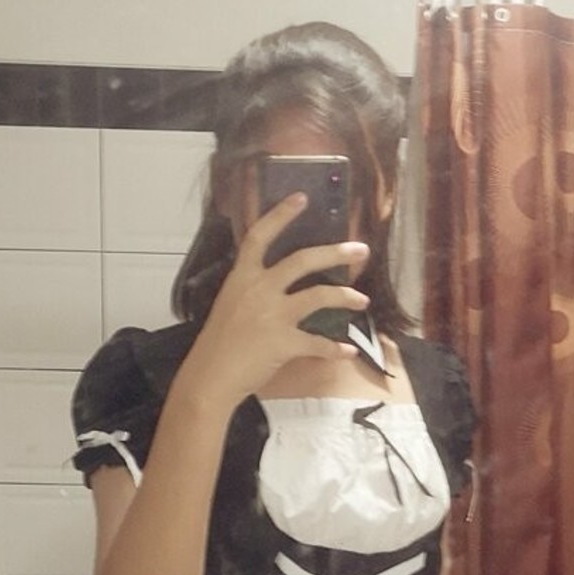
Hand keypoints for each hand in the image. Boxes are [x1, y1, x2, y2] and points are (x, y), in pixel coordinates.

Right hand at [176, 194, 370, 411]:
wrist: (210, 377)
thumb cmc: (218, 344)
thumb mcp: (230, 305)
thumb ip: (253, 291)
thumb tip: (279, 289)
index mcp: (242, 277)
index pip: (261, 236)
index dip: (281, 214)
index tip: (302, 197)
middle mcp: (259, 289)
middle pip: (303, 260)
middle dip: (336, 253)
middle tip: (361, 250)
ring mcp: (273, 315)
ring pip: (319, 295)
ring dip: (346, 297)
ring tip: (362, 300)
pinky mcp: (284, 342)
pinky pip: (319, 343)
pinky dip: (336, 349)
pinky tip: (348, 351)